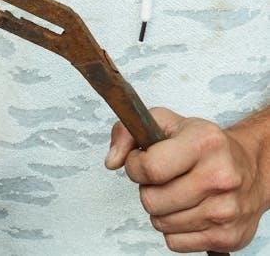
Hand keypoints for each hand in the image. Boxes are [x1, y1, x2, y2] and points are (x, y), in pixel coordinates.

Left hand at [106, 107, 267, 252]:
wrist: (252, 168)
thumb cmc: (205, 145)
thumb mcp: (166, 123)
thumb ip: (127, 132)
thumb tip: (112, 161)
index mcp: (203, 143)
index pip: (149, 168)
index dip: (135, 167)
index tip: (142, 161)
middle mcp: (219, 177)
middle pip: (151, 200)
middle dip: (148, 189)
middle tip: (164, 179)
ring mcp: (226, 210)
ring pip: (161, 223)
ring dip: (162, 210)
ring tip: (178, 192)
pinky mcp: (227, 237)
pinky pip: (175, 243)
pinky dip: (175, 229)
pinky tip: (188, 210)